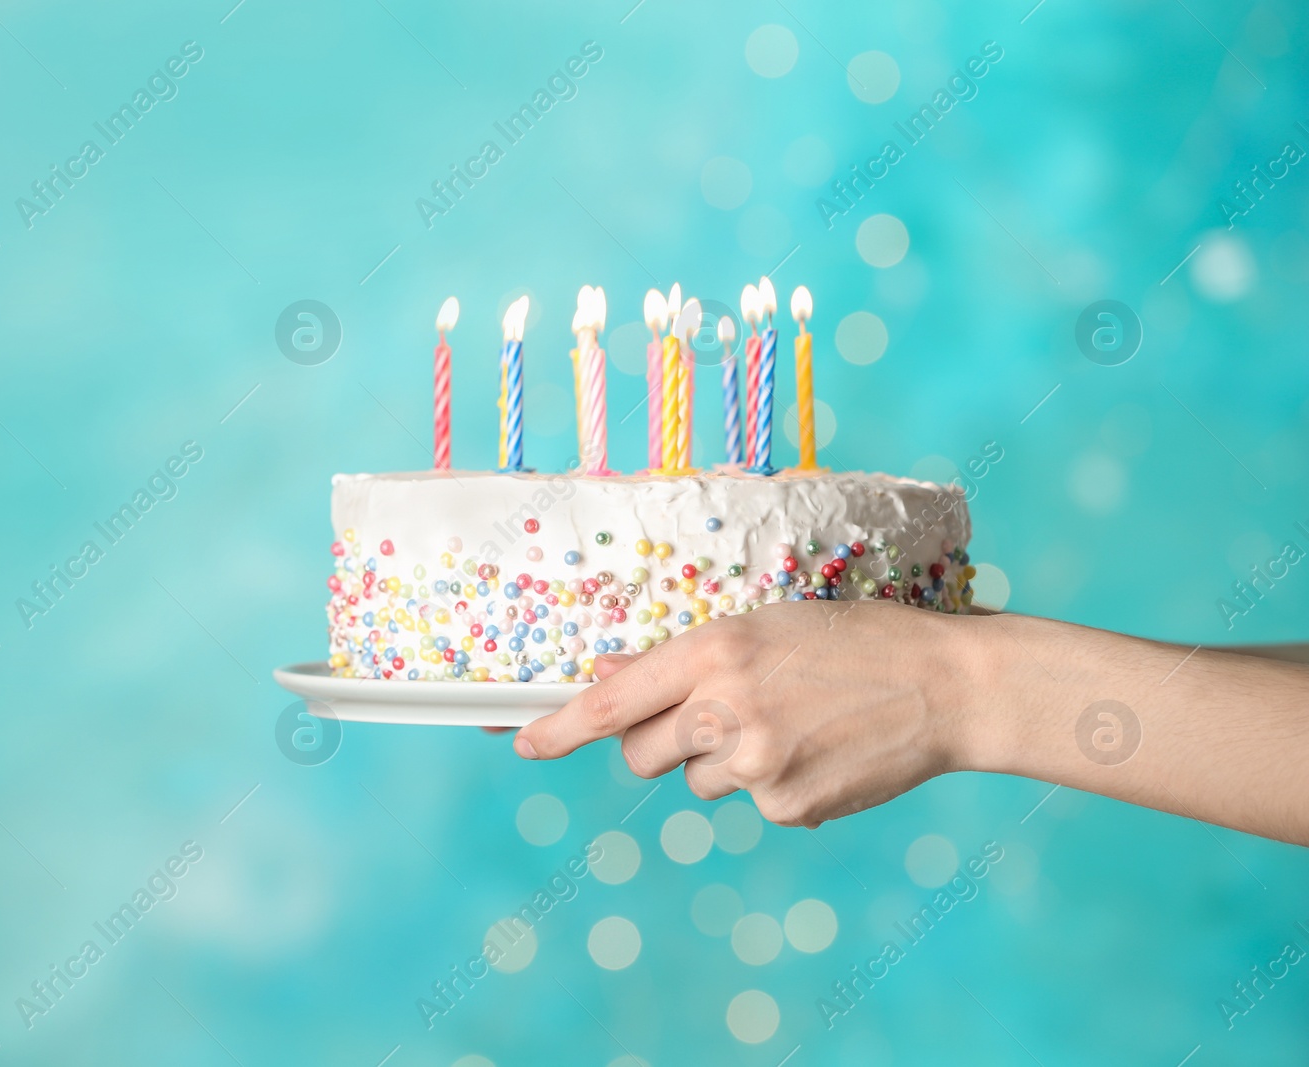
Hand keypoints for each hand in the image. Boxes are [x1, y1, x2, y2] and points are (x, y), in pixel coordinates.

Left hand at [513, 601, 981, 827]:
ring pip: (698, 782)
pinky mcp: (786, 806)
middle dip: (660, 744)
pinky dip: (774, 786)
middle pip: (641, 754)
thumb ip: (684, 659)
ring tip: (791, 725)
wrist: (945, 686)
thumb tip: (609, 674)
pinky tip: (819, 752)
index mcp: (715, 650)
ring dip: (724, 762)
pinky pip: (751, 805)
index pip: (613, 700)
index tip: (524, 744)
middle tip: (717, 718)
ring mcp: (755, 764)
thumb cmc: (853, 643)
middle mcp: (725, 708)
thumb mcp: (764, 628)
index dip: (560, 727)